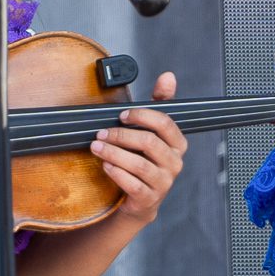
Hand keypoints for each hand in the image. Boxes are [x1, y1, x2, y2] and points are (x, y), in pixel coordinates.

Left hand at [90, 72, 186, 223]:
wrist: (140, 199)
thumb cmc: (144, 158)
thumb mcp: (152, 131)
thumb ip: (159, 104)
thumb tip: (168, 76)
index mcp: (178, 144)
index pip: (165, 123)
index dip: (142, 116)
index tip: (121, 115)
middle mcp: (175, 163)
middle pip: (149, 143)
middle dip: (121, 135)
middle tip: (101, 132)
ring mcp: (163, 183)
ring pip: (139, 164)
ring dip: (113, 153)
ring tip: (97, 146)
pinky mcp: (149, 199)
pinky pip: (133, 184)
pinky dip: (116, 173)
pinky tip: (105, 165)